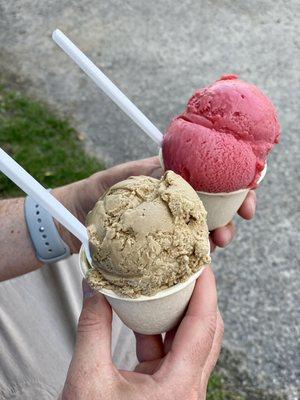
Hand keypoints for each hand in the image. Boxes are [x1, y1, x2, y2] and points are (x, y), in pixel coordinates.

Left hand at [52, 157, 255, 252]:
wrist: (76, 216)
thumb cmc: (97, 191)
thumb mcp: (122, 177)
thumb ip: (149, 174)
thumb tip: (178, 174)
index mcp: (170, 180)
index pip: (209, 179)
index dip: (234, 184)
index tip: (248, 193)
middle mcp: (173, 202)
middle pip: (213, 206)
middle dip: (231, 215)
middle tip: (236, 224)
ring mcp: (169, 223)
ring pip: (202, 228)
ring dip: (218, 235)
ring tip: (219, 242)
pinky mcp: (162, 243)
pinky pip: (185, 247)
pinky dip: (198, 252)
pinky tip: (202, 256)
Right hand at [60, 267, 223, 399]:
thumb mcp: (87, 380)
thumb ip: (92, 329)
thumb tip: (95, 290)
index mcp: (179, 389)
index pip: (203, 327)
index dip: (206, 291)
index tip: (203, 264)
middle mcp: (187, 390)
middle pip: (208, 332)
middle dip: (199, 298)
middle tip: (188, 271)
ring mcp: (179, 391)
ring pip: (192, 342)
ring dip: (180, 313)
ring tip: (168, 286)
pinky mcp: (167, 391)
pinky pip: (172, 353)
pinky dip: (162, 331)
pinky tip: (146, 316)